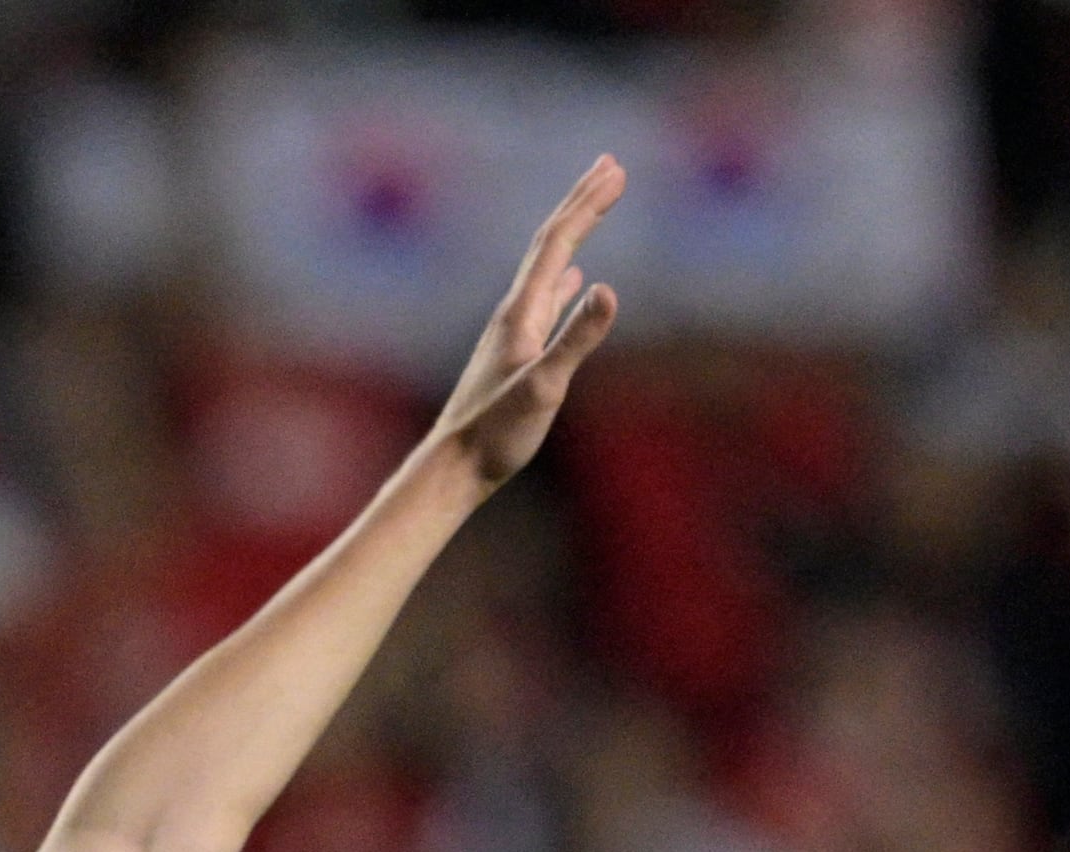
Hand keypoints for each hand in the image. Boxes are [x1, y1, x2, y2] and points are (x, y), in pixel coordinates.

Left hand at [431, 157, 621, 490]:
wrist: (453, 468)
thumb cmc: (495, 435)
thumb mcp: (544, 387)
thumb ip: (576, 339)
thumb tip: (607, 288)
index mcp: (521, 313)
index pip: (557, 244)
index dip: (587, 204)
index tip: (616, 170)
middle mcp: (514, 313)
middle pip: (550, 244)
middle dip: (581, 202)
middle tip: (610, 165)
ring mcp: (514, 332)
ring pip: (549, 267)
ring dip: (575, 233)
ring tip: (594, 207)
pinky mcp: (516, 354)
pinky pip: (546, 301)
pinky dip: (564, 279)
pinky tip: (574, 279)